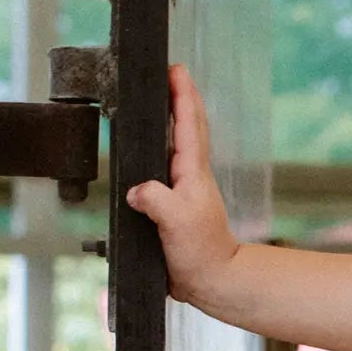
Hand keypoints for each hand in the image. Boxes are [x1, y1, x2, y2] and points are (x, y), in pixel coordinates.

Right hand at [124, 64, 240, 312]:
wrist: (214, 282)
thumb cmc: (201, 253)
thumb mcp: (176, 223)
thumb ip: (156, 201)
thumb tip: (137, 190)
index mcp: (192, 172)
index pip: (189, 124)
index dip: (182, 94)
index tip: (176, 68)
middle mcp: (190, 174)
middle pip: (188, 126)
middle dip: (180, 96)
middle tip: (169, 70)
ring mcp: (185, 188)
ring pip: (179, 144)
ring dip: (172, 118)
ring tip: (161, 97)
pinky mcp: (175, 203)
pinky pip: (166, 167)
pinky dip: (160, 148)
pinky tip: (151, 147)